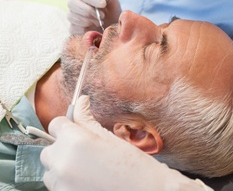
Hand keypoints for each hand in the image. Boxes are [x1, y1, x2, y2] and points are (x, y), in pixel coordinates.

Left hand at [40, 95, 212, 190]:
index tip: (75, 129)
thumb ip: (87, 118)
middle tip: (83, 151)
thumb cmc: (133, 164)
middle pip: (49, 149)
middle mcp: (63, 162)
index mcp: (75, 141)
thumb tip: (81, 101)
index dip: (67, 125)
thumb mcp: (109, 137)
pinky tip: (85, 180)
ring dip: (62, 165)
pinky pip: (56, 184)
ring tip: (85, 168)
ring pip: (50, 169)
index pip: (56, 124)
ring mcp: (61, 183)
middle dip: (63, 147)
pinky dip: (65, 181)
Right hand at [67, 0, 120, 33]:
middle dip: (89, 10)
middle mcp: (74, 3)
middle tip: (102, 16)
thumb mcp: (112, 0)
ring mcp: (72, 16)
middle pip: (72, 3)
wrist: (111, 27)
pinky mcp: (73, 29)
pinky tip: (94, 29)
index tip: (103, 4)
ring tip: (100, 22)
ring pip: (73, 16)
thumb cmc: (111, 11)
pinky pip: (74, 28)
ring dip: (89, 21)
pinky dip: (86, 29)